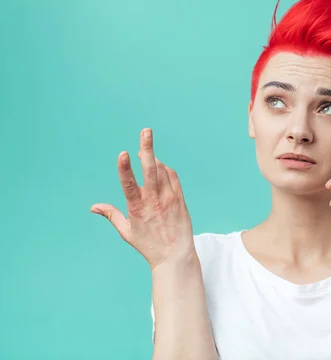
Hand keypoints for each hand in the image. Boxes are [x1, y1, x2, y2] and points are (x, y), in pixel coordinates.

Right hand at [91, 128, 195, 270]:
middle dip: (147, 148)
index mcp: (137, 208)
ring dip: (154, 159)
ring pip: (162, 170)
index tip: (123, 153)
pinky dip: (165, 169)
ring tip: (146, 153)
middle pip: (150, 170)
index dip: (125, 168)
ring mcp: (169, 198)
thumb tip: (93, 207)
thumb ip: (111, 214)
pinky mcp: (180, 199)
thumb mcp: (126, 231)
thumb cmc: (148, 245)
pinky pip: (173, 176)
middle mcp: (153, 201)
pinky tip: (160, 167)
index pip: (129, 184)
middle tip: (146, 131)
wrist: (175, 256)